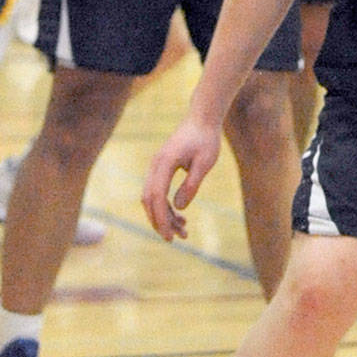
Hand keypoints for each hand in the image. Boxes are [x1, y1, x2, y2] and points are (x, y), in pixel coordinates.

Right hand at [142, 117, 221, 242]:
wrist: (202, 118)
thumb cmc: (206, 139)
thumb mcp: (205, 162)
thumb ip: (192, 184)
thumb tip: (179, 208)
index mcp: (164, 163)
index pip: (157, 197)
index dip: (162, 219)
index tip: (170, 236)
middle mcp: (155, 165)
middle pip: (149, 200)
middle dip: (160, 221)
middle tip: (175, 238)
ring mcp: (156, 166)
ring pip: (152, 197)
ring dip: (164, 215)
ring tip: (183, 230)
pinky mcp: (161, 168)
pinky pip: (158, 191)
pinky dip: (166, 206)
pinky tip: (181, 215)